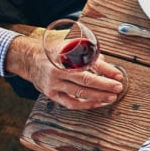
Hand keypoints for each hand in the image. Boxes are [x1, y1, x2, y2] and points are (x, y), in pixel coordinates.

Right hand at [6, 36, 123, 108]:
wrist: (30, 59)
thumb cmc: (56, 52)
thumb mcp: (73, 46)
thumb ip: (91, 56)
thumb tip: (110, 69)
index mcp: (65, 54)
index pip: (89, 63)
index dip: (106, 70)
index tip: (119, 76)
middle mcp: (58, 69)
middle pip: (85, 80)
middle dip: (105, 85)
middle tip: (118, 88)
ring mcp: (54, 83)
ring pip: (79, 93)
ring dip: (98, 96)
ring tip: (112, 97)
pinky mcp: (51, 93)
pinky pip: (70, 103)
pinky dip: (85, 105)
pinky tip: (98, 103)